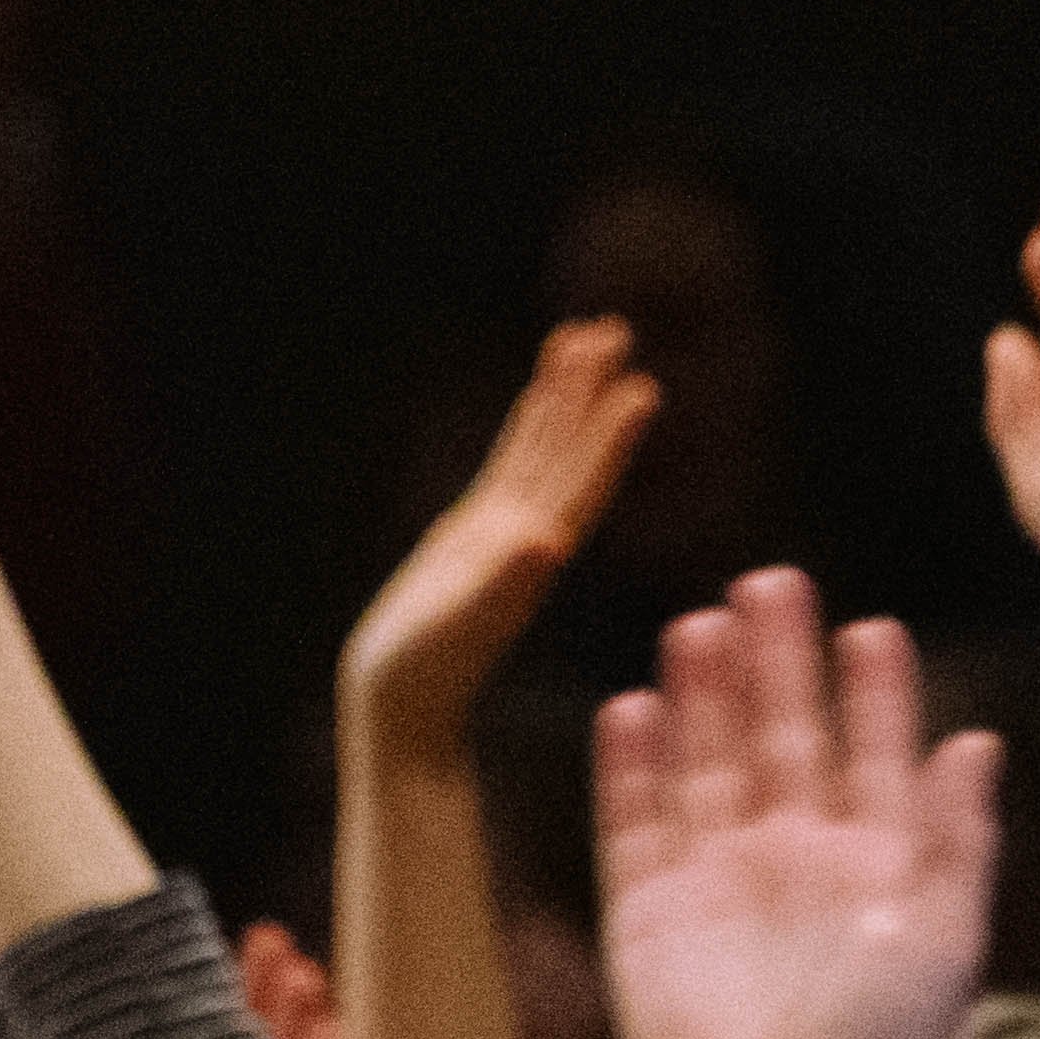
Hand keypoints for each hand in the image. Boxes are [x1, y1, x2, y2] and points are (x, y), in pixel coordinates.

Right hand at [342, 316, 666, 740]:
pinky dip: (524, 433)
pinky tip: (534, 408)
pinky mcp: (471, 541)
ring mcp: (500, 536)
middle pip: (565, 453)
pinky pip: (506, 471)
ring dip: (562, 399)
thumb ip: (499, 585)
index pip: (577, 486)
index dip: (608, 438)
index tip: (640, 388)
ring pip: (538, 453)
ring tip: (583, 340)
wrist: (399, 710)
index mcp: (527, 555)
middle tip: (614, 328)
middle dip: (588, 392)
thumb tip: (545, 540)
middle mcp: (524, 538)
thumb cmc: (418, 678)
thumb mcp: (457, 630)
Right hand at [590, 573, 998, 1038]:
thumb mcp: (943, 940)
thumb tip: (978, 740)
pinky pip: (634, 825)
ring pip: (708, 766)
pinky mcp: (647, 917)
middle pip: (782, 739)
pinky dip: (631, 768)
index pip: (875, 755)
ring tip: (702, 623)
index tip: (869, 630)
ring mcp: (717, 885)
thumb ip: (957, 838)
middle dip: (779, 664)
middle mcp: (793, 864)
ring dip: (705, 697)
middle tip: (772, 583)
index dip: (873, 693)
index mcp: (874, 867)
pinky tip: (633, 707)